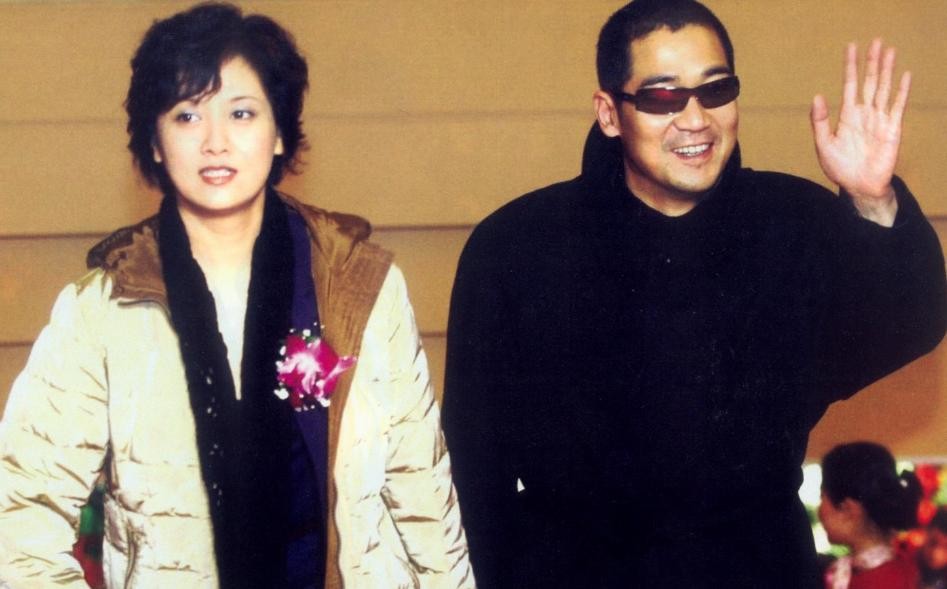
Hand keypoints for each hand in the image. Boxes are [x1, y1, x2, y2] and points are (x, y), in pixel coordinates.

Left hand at [810, 39, 910, 225]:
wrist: (859, 186)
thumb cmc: (840, 168)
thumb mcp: (824, 144)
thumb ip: (820, 121)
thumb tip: (817, 96)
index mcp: (847, 115)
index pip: (850, 85)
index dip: (851, 66)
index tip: (851, 47)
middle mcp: (865, 113)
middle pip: (869, 82)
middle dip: (872, 62)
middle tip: (876, 41)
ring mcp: (879, 119)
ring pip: (883, 89)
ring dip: (887, 70)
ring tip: (890, 50)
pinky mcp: (892, 129)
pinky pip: (897, 106)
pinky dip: (901, 91)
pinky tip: (904, 75)